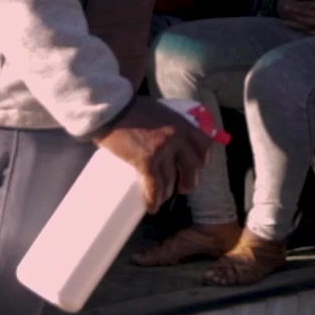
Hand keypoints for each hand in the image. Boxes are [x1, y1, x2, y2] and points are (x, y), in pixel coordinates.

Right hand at [93, 97, 213, 213]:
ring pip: (171, 179)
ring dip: (167, 193)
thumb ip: (166, 123)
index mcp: (182, 124)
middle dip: (189, 181)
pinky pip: (154, 186)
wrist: (111, 108)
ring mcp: (162, 150)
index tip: (198, 166)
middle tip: (182, 188)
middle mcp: (177, 138)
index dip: (202, 159)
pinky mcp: (145, 161)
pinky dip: (153, 199)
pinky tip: (152, 207)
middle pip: (192, 166)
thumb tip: (166, 137)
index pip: (204, 145)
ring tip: (161, 199)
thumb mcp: (159, 111)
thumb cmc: (131, 107)